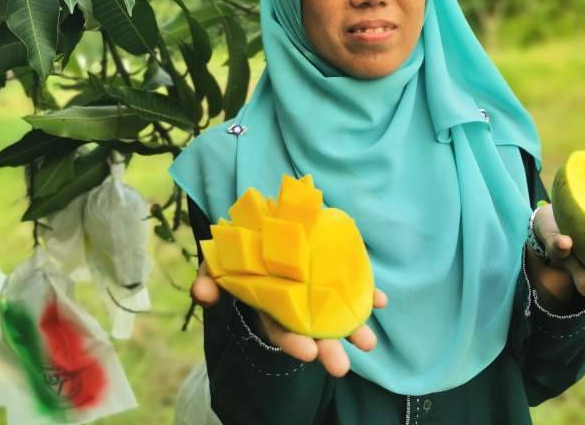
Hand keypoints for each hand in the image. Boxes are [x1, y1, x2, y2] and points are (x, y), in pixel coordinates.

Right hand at [191, 260, 387, 376]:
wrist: (263, 219)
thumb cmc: (239, 246)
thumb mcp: (218, 260)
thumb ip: (209, 276)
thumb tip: (203, 294)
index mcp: (270, 306)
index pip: (280, 330)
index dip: (292, 342)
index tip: (307, 353)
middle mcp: (296, 303)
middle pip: (311, 331)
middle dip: (327, 348)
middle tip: (341, 365)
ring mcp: (317, 289)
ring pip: (336, 313)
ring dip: (354, 328)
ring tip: (368, 342)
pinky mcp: (333, 270)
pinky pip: (352, 285)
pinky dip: (368, 294)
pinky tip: (381, 301)